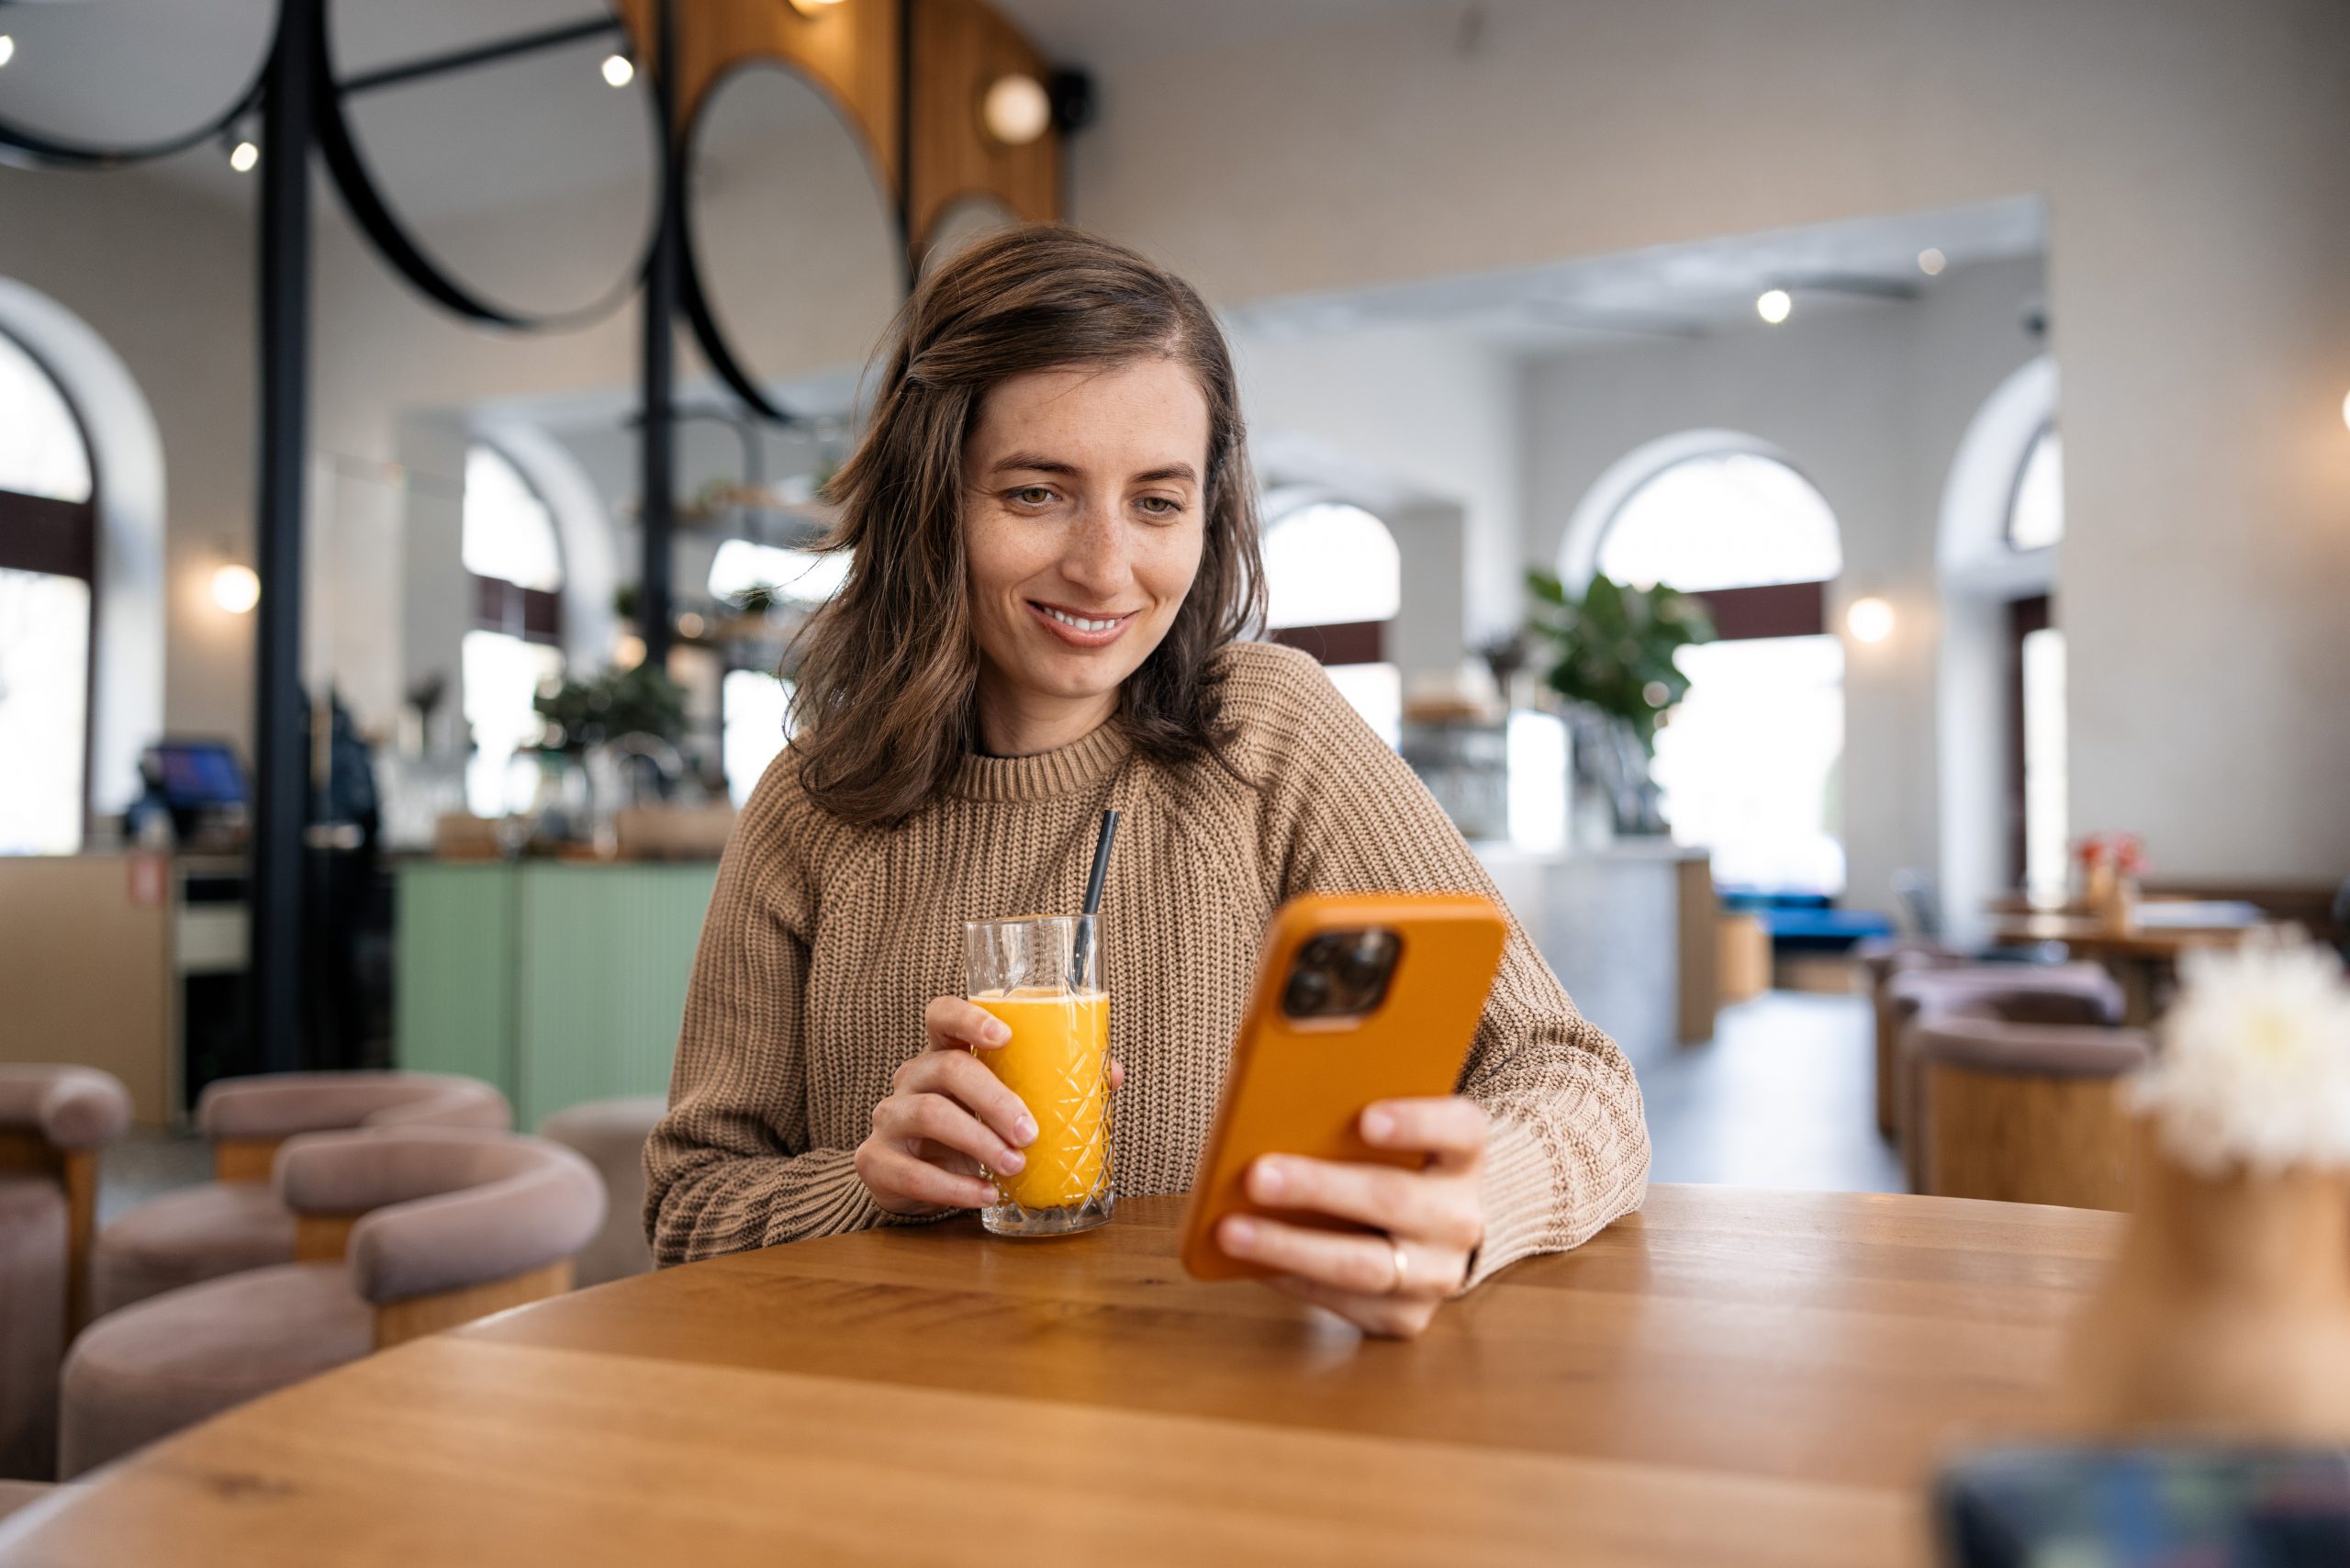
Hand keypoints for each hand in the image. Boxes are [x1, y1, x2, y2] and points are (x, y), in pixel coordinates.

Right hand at [855, 996, 1123, 1216]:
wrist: (912, 1180)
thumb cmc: (970, 1130)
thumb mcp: (1002, 1104)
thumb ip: (1050, 1085)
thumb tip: (1111, 1074)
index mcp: (941, 1054)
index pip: (941, 1015)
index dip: (969, 1018)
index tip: (1004, 1036)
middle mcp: (910, 1078)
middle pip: (947, 1069)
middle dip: (995, 1099)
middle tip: (1030, 1131)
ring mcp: (888, 1118)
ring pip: (929, 1115)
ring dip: (979, 1142)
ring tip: (1015, 1164)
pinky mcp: (875, 1161)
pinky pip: (913, 1173)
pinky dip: (955, 1188)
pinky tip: (985, 1196)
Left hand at [1213, 1096, 1486, 1338]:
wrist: (1425, 1230)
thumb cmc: (1385, 1158)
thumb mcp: (1384, 1123)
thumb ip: (1343, 1105)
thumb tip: (1264, 1087)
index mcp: (1464, 1152)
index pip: (1459, 1129)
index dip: (1415, 1122)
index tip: (1365, 1118)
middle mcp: (1460, 1216)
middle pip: (1393, 1199)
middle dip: (1319, 1187)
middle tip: (1257, 1174)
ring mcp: (1439, 1273)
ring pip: (1364, 1265)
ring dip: (1290, 1246)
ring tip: (1231, 1230)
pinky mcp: (1407, 1316)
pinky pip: (1342, 1302)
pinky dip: (1289, 1279)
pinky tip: (1246, 1260)